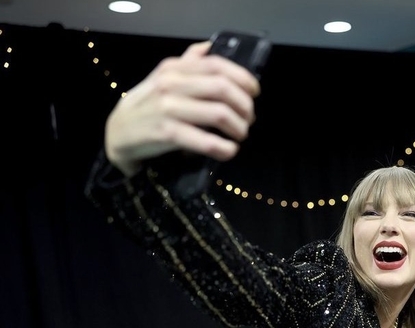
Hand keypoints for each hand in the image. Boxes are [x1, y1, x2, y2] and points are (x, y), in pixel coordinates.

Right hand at [104, 41, 261, 175]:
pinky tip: (228, 150)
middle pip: (223, 88)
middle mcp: (171, 84)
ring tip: (240, 135)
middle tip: (249, 118)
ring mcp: (168, 109)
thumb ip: (187, 63)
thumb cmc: (148, 105)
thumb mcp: (164, 78)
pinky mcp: (167, 134)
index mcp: (174, 68)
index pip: (217, 65)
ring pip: (219, 114)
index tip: (254, 92)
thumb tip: (208, 47)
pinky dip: (224, 148)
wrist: (118, 132)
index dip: (243, 78)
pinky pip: (206, 141)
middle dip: (244, 106)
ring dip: (239, 128)